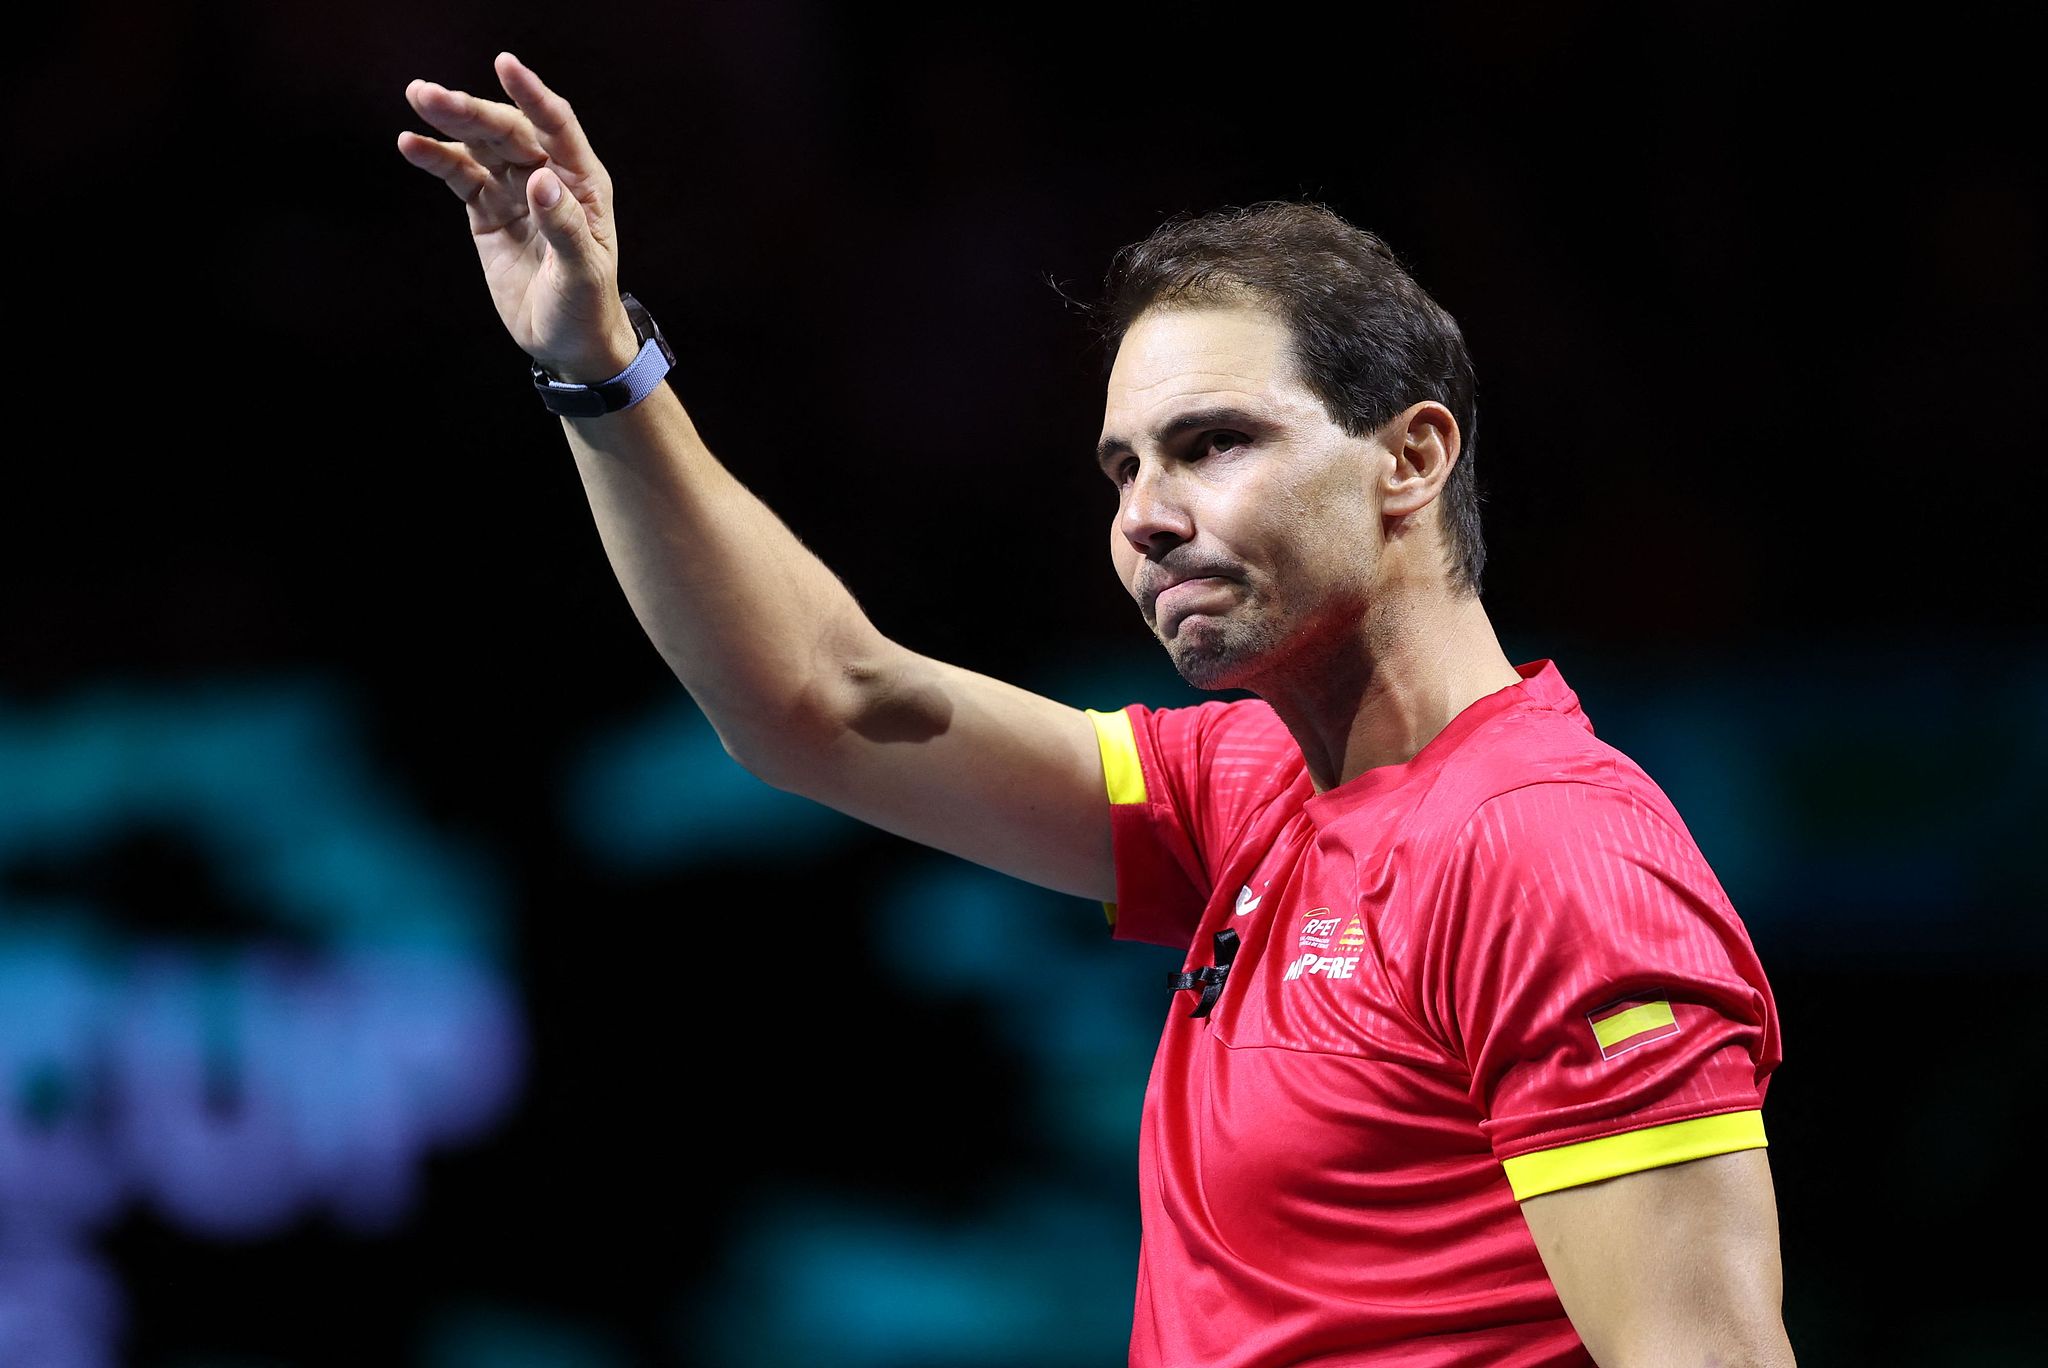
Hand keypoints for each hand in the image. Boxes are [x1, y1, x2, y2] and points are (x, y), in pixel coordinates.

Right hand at [397, 52, 638, 381]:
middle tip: (429, 95)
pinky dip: (437, 160)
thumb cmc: (586, 308)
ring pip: (481, 147)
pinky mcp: (488, 211)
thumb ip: (563, 226)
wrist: (567, 343)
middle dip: (471, 111)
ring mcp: (515, 192)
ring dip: (450, 124)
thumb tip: (540, 180)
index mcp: (582, 183)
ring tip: (418, 100)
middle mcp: (549, 177)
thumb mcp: (581, 273)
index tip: (504, 65)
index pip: (556, 126)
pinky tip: (411, 144)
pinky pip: (461, 176)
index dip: (531, 94)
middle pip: (508, 131)